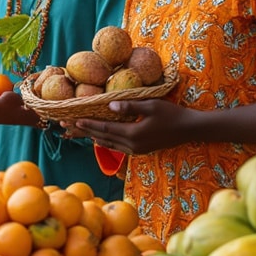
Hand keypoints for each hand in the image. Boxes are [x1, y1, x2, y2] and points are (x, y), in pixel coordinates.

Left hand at [69, 98, 196, 154]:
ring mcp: (136, 150)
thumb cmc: (172, 114)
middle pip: (103, 138)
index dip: (88, 124)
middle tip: (66, 125)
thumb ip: (130, 106)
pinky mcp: (140, 150)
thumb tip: (109, 106)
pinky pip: (117, 146)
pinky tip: (98, 138)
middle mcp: (132, 145)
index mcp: (133, 134)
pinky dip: (105, 141)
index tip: (74, 119)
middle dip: (84, 131)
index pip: (105, 129)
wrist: (189, 130)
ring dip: (93, 136)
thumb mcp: (152, 105)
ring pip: (109, 144)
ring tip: (78, 131)